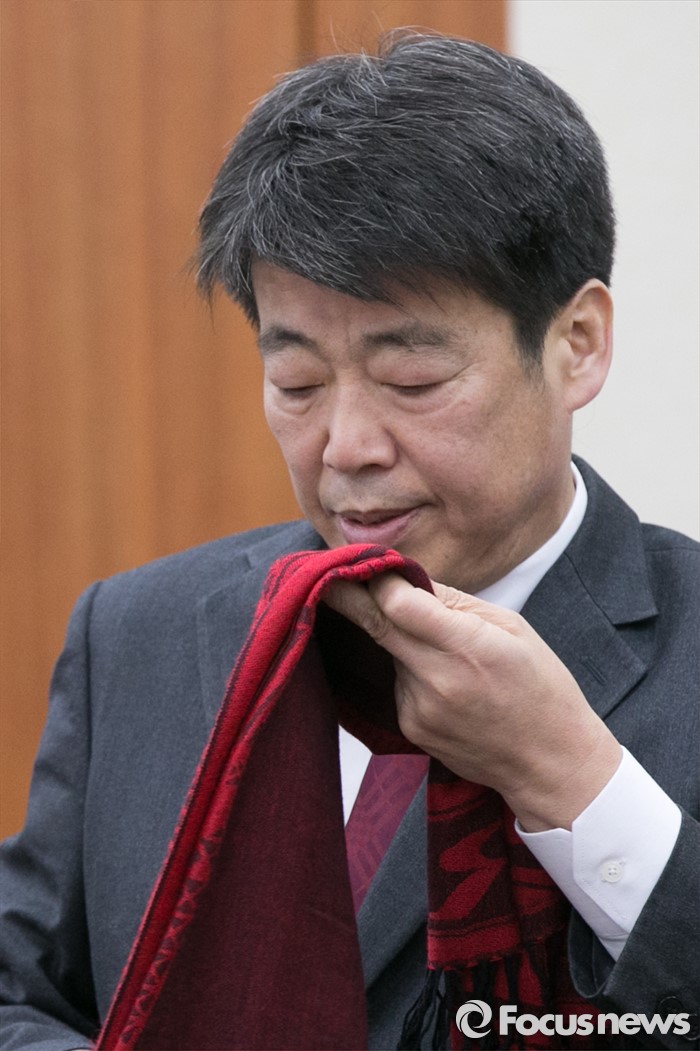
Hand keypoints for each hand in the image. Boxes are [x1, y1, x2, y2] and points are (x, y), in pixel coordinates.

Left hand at [325, 572, 620, 830]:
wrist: (549, 763)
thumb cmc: (541, 688)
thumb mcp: (513, 628)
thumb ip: (456, 602)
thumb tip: (408, 577)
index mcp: (468, 647)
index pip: (397, 605)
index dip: (376, 580)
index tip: (367, 564)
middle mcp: (436, 680)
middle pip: (375, 626)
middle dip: (353, 597)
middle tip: (335, 574)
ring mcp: (418, 708)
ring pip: (389, 653)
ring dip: (399, 639)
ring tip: (444, 650)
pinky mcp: (411, 728)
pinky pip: (397, 682)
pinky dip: (410, 670)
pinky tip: (445, 681)